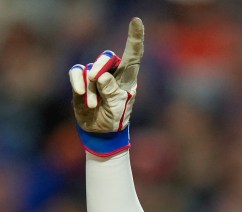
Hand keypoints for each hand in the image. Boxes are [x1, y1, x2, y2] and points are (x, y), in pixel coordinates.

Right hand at [69, 17, 143, 154]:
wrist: (101, 131)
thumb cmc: (115, 119)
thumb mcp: (118, 109)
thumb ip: (112, 93)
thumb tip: (102, 76)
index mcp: (128, 79)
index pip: (133, 56)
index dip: (135, 38)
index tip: (136, 21)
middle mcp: (112, 73)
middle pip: (108, 57)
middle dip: (101, 65)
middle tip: (97, 80)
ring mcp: (96, 75)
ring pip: (90, 69)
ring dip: (91, 88)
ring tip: (94, 105)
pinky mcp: (81, 80)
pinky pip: (77, 72)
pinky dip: (78, 82)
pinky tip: (82, 94)